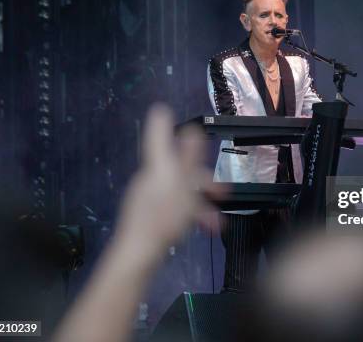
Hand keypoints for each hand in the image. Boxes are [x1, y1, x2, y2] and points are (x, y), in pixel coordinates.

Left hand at [115, 104, 222, 253]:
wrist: (139, 253)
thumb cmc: (164, 216)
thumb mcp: (183, 185)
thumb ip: (188, 158)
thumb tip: (190, 128)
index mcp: (159, 167)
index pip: (158, 138)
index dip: (162, 124)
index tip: (163, 109)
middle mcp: (151, 179)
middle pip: (177, 170)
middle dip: (203, 180)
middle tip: (223, 192)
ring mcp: (148, 198)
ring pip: (179, 192)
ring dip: (201, 204)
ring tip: (216, 224)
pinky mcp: (148, 217)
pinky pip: (172, 208)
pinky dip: (189, 214)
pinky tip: (201, 229)